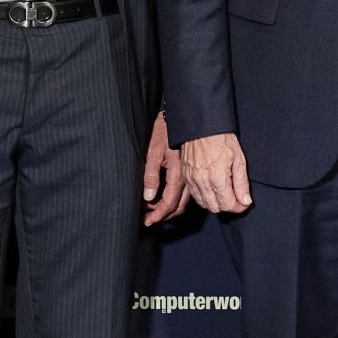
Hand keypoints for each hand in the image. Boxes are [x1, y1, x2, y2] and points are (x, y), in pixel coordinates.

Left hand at [141, 110, 187, 224]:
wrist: (179, 115)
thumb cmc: (164, 130)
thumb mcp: (152, 151)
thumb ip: (150, 175)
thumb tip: (149, 196)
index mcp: (178, 173)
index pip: (169, 203)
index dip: (158, 215)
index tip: (147, 222)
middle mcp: (187, 177)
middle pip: (179, 207)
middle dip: (163, 215)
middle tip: (148, 219)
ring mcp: (190, 175)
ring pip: (183, 201)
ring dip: (168, 208)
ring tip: (152, 209)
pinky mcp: (188, 171)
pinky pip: (184, 192)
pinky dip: (173, 199)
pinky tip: (161, 196)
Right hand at [183, 132, 252, 213]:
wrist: (203, 128)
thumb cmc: (221, 139)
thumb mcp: (239, 159)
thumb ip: (242, 183)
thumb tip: (246, 201)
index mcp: (217, 177)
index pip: (228, 205)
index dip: (239, 207)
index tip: (244, 203)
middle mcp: (203, 181)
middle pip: (216, 207)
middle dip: (228, 206)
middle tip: (236, 199)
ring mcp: (192, 180)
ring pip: (204, 204)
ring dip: (216, 203)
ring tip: (225, 194)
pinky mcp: (186, 177)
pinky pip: (195, 196)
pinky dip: (205, 198)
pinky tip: (213, 190)